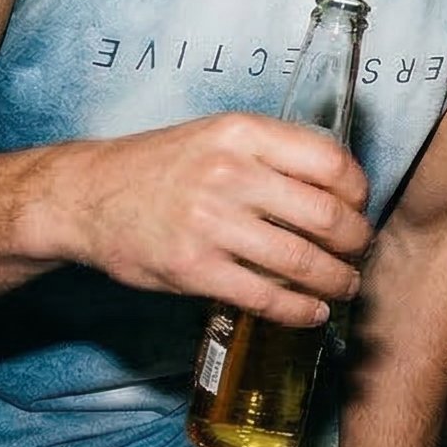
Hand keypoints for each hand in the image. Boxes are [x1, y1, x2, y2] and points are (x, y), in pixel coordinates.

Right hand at [35, 112, 372, 325]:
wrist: (86, 196)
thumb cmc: (159, 166)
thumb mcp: (216, 136)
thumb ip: (270, 153)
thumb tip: (333, 185)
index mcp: (242, 134)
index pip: (329, 162)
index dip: (357, 190)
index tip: (359, 206)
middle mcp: (229, 174)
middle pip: (325, 215)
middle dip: (355, 240)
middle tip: (360, 251)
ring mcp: (210, 223)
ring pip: (300, 260)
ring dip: (336, 279)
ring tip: (346, 285)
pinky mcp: (193, 269)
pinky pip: (264, 295)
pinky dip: (298, 309)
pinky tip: (313, 312)